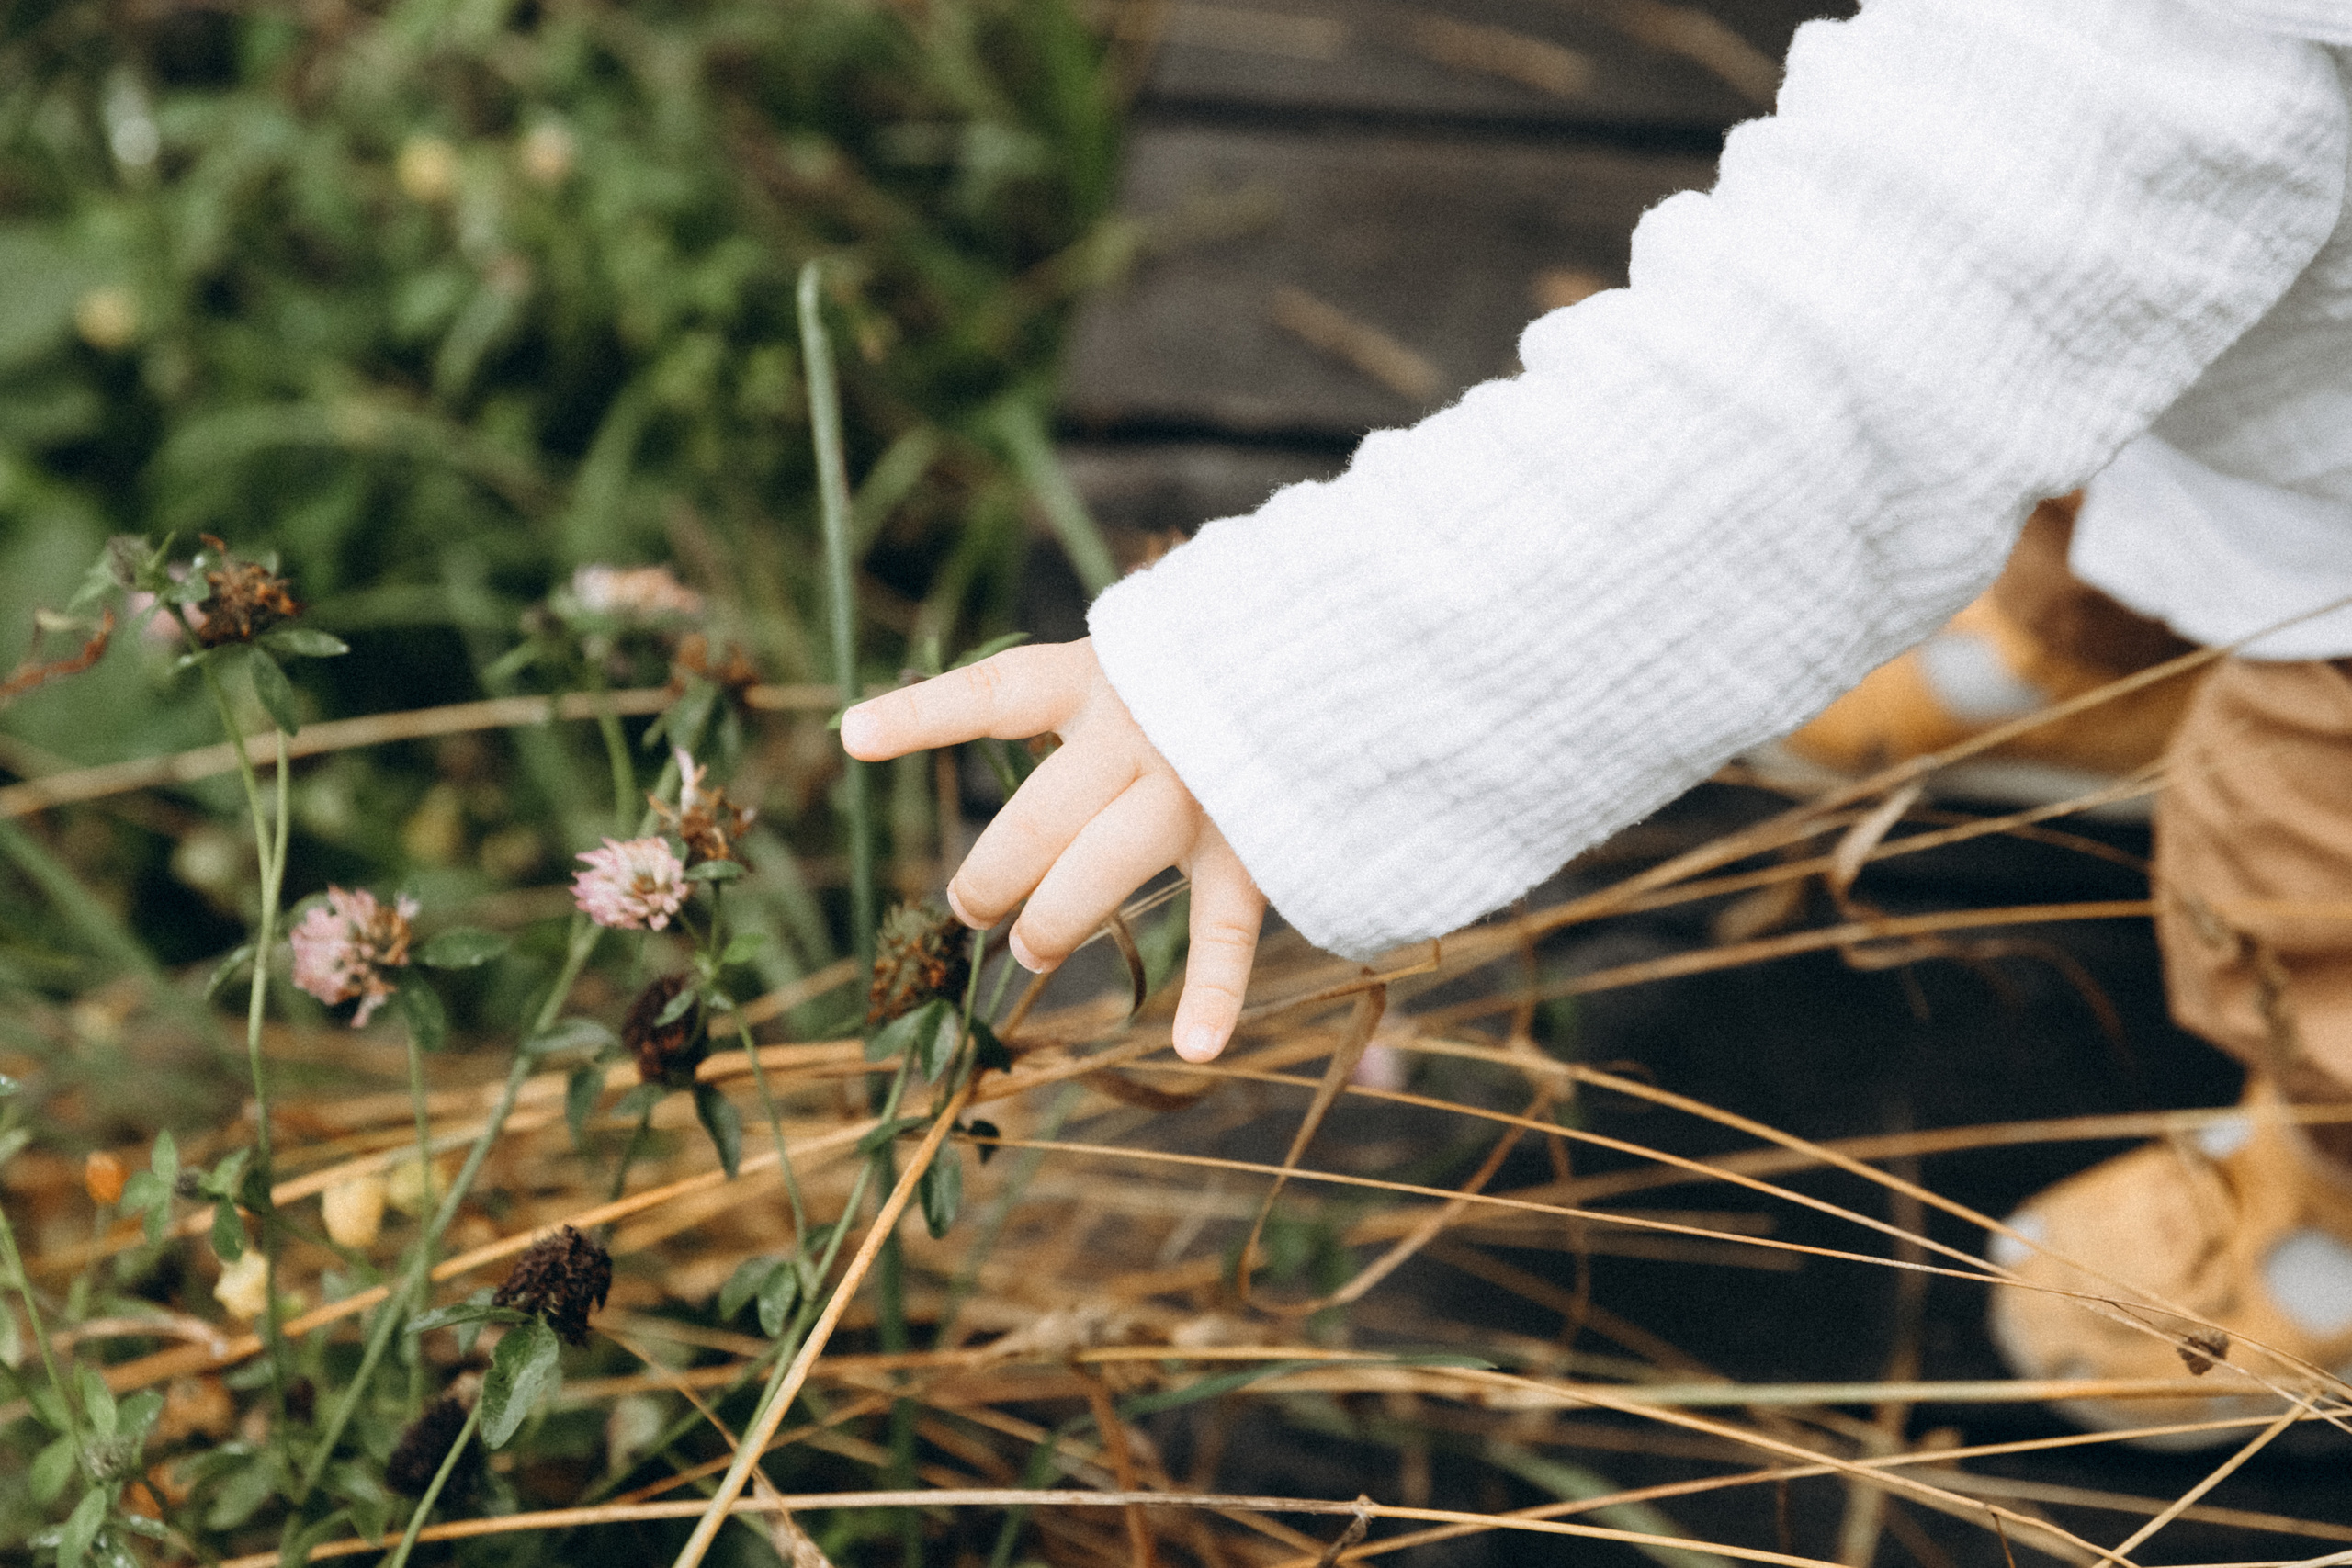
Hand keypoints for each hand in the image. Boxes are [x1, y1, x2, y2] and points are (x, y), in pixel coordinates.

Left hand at [839, 639, 1263, 1062]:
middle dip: (991, 876)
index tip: (853, 737)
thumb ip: (1058, 705)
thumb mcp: (1129, 660)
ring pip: (1103, 873)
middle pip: (1039, 819)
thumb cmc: (1210, 669)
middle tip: (969, 909)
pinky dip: (1215, 991)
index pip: (995, 695)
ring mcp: (1198, 792)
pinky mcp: (1253, 844)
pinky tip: (1193, 1046)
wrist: (1331, 660)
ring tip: (1028, 951)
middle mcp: (1142, 734)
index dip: (923, 716)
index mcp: (1099, 679)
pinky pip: (1228, 926)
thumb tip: (934, 742)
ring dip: (1054, 923)